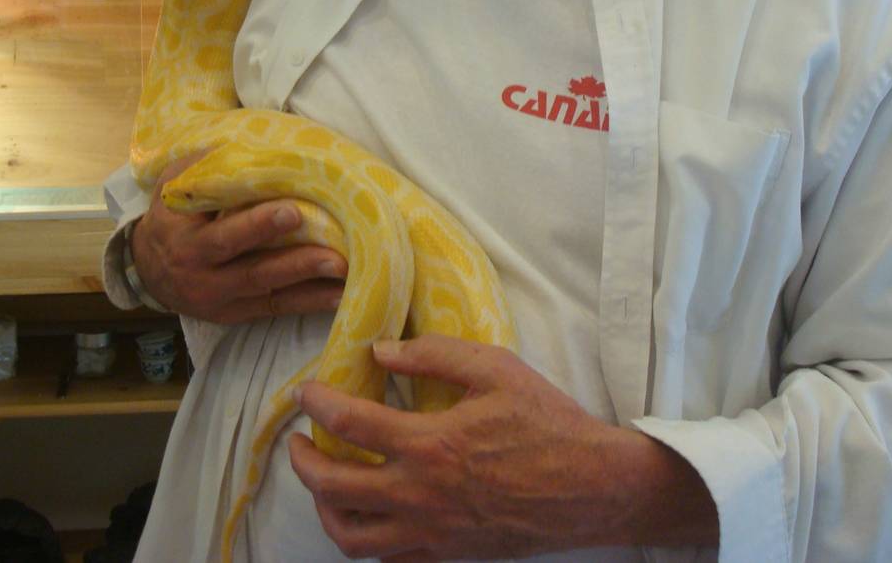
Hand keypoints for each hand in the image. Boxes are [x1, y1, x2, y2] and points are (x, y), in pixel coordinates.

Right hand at [129, 152, 346, 323]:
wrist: (146, 269)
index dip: (257, 225)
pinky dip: (307, 303)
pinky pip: (274, 309)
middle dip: (293, 261)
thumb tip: (248, 144)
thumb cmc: (171, 217)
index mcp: (186, 240)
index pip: (224, 234)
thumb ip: (204, 168)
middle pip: (251, 270)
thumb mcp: (174, 186)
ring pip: (268, 291)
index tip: (292, 210)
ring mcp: (220, 299)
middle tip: (331, 253)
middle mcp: (202, 274)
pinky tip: (338, 294)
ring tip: (343, 271)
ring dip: (308, 283)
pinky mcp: (236, 314)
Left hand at [287, 334, 717, 560]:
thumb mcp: (495, 368)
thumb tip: (381, 350)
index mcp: (429, 444)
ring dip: (325, 508)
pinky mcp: (448, 555)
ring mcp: (432, 533)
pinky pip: (389, 560)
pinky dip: (366, 540)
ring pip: (351, 536)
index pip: (348, 423)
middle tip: (299, 439)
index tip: (307, 390)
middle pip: (332, 488)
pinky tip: (368, 517)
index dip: (316, 402)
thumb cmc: (547, 423)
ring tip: (324, 483)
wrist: (592, 487)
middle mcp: (420, 496)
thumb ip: (434, 354)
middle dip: (303, 461)